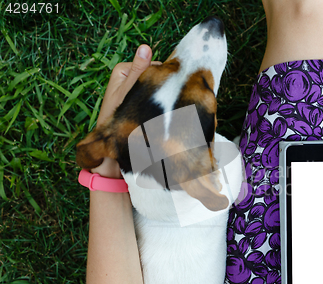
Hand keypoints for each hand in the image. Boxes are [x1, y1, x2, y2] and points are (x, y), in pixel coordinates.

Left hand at [91, 45, 161, 177]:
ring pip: (156, 90)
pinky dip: (161, 108)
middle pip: (154, 77)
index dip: (159, 76)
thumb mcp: (128, 94)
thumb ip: (138, 71)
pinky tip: (165, 118)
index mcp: (121, 71)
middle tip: (162, 104)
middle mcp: (128, 80)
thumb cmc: (118, 124)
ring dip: (162, 100)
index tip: (160, 92)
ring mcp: (135, 94)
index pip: (150, 65)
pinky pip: (155, 102)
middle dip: (159, 89)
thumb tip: (144, 47)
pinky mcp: (140, 107)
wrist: (114, 154)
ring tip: (163, 113)